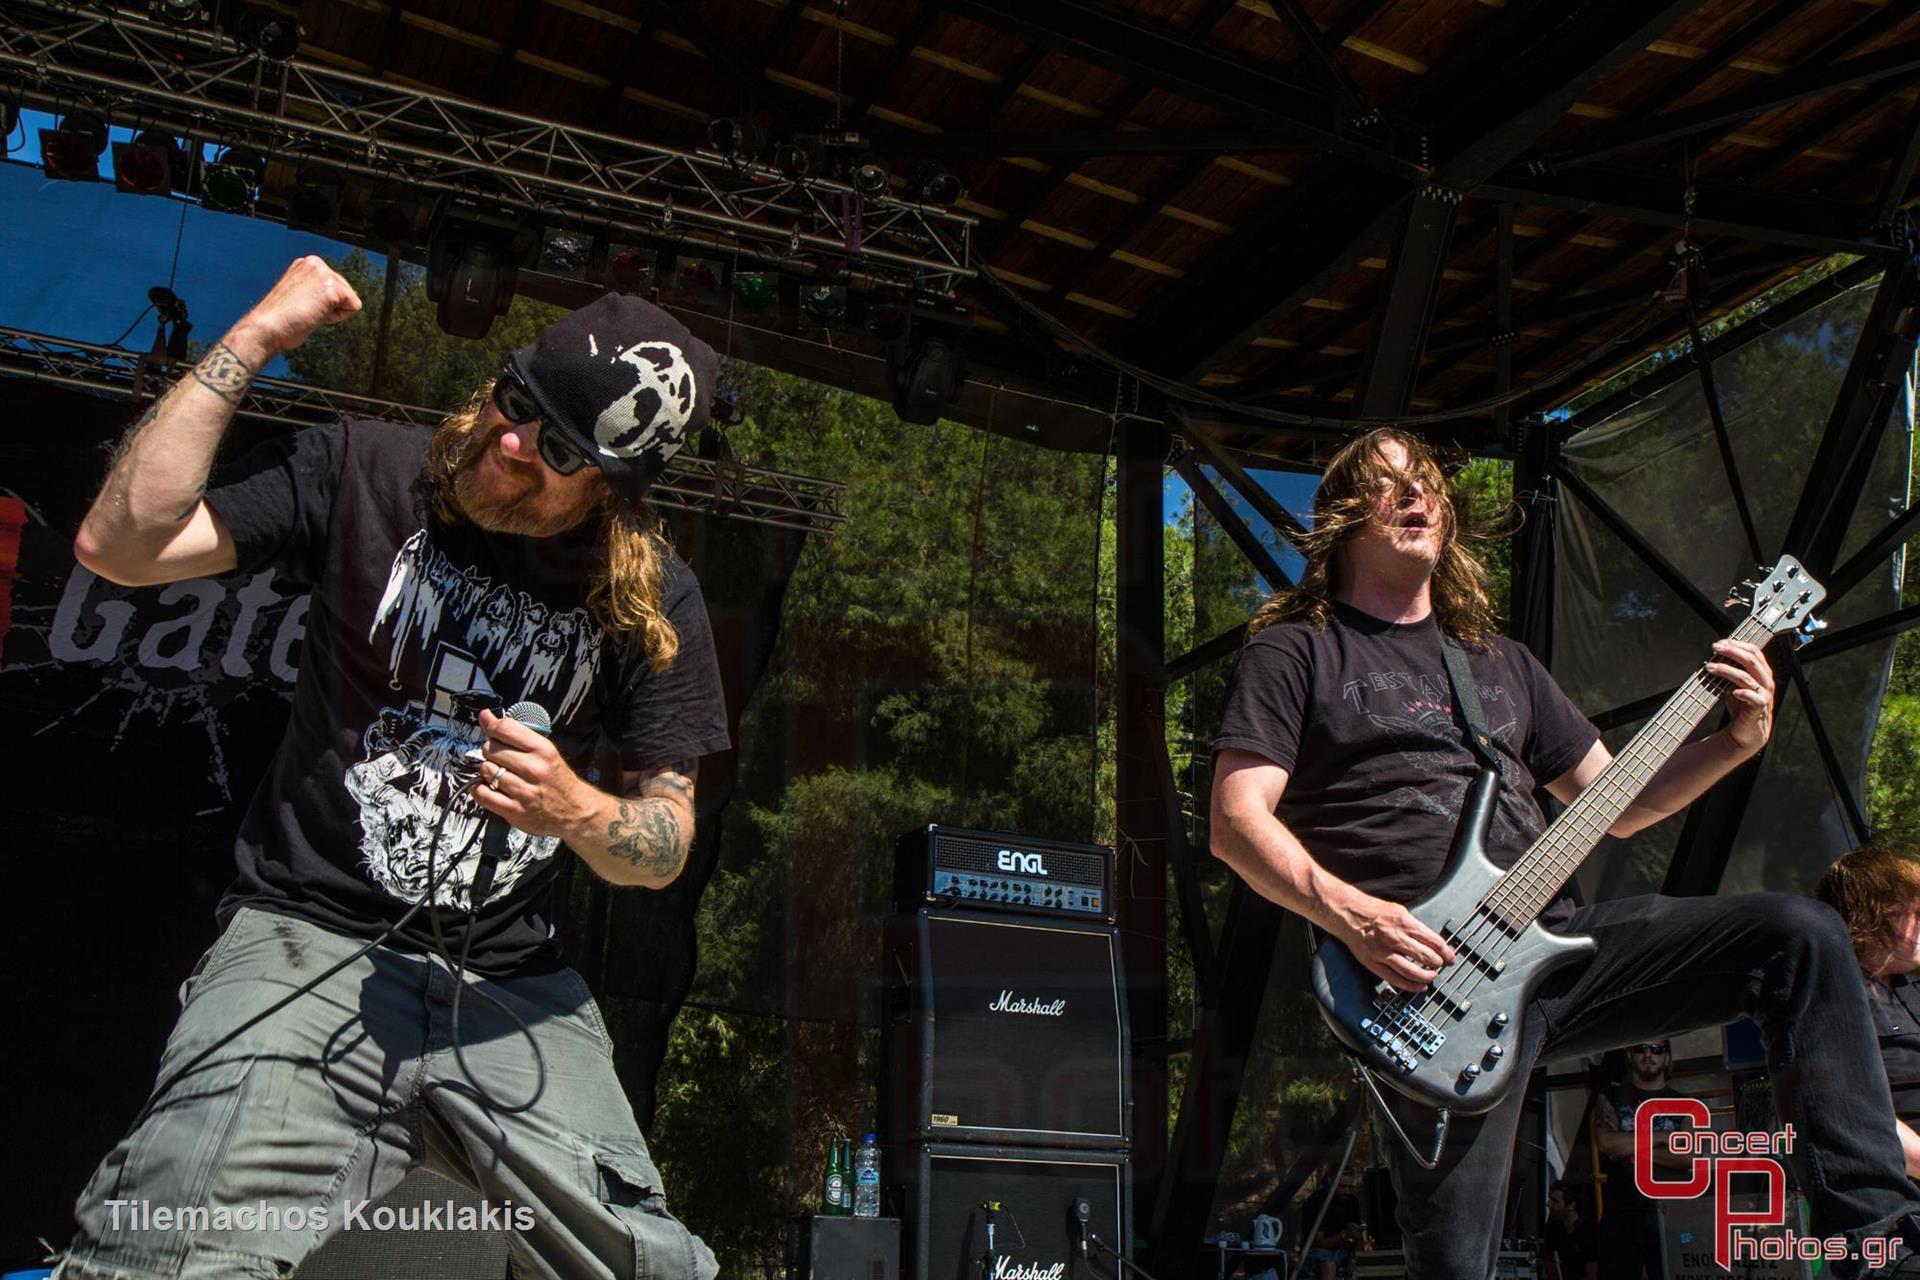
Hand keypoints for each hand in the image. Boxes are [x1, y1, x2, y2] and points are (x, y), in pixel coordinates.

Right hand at [229, 256, 361, 359]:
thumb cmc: (280, 319)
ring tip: (308, 312)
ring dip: (333, 312)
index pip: (337, 285)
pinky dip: (337, 318)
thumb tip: (338, 297)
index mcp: (307, 263)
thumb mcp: (300, 294)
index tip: (302, 306)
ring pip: (350, 299)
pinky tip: (315, 315)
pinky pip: (353, 307)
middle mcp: (316, 263)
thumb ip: (317, 289)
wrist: (266, 329)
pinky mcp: (331, 290)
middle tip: (305, 311)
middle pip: (347, 291)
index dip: (324, 303)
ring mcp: (323, 274)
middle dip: (331, 307)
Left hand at [473, 708, 593, 838]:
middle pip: (491, 749)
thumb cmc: (557, 779)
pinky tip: (489, 787)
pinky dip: (480, 790)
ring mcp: (524, 791)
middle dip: (491, 751)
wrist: (573, 810)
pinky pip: (483, 795)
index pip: (505, 728)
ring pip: (486, 770)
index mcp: (543, 750)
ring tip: (499, 774)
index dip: (492, 727)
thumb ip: (514, 732)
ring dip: (488, 772)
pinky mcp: (515, 810)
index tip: (492, 731)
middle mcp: (534, 769)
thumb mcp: (544, 750)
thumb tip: (486, 716)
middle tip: (501, 758)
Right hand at [1336, 892, 1456, 991]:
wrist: (1348, 914)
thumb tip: (1434, 943)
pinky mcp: (1373, 963)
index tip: (1450, 958)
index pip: (1434, 942)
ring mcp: (1383, 952)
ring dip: (1427, 977)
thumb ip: (1416, 927)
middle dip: (1438, 964)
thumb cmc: (1373, 911)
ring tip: (1431, 976)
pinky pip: (1396, 980)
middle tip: (1440, 966)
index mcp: (1404, 923)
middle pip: (1427, 958)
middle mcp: (1395, 938)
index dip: (1447, 953)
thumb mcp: (1399, 911)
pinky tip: (1418, 986)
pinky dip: (1411, 986)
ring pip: (1413, 972)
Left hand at [1707, 638, 1773, 753]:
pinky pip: (1754, 698)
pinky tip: (1732, 692)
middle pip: (1751, 660)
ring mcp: (1764, 695)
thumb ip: (1731, 670)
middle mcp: (1765, 681)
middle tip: (1715, 648)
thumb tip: (1716, 655)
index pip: (1754, 652)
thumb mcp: (1734, 683)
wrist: (1746, 731)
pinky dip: (1743, 693)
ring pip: (1747, 677)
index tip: (1721, 642)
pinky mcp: (1759, 708)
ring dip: (1727, 670)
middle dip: (1732, 652)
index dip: (1738, 644)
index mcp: (1762, 672)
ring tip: (1710, 667)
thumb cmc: (1741, 705)